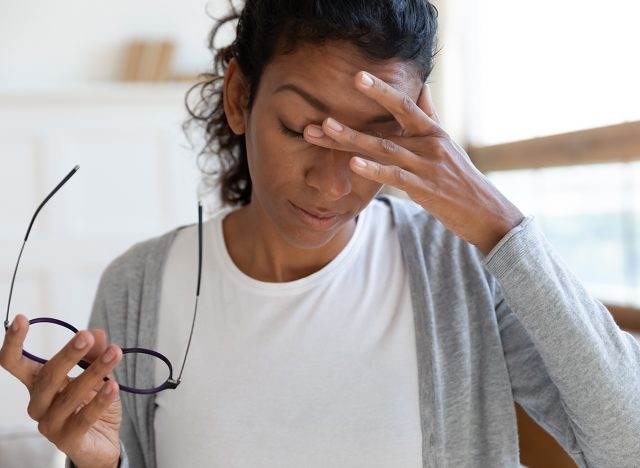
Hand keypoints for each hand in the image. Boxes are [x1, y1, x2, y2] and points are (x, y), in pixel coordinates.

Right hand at [0, 314, 121, 467]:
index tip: (22, 319)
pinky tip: (113, 386)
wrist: (103, 442)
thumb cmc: (92, 404)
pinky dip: (100, 401)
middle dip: (68, 355)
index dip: (14, 342)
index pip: (15, 363)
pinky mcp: (68, 440)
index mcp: (39, 384)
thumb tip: (97, 333)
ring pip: (69, 395)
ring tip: (115, 354)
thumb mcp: (97, 374)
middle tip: (86, 337)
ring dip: (94, 372)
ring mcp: (50, 424)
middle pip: (47, 377)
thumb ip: (94, 354)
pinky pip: (84, 418)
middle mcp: (39, 404)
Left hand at [303, 71, 523, 255]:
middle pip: (385, 130)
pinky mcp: (426, 189)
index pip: (404, 105)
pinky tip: (353, 164)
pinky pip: (396, 177)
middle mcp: (429, 144)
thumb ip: (431, 116)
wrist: (486, 212)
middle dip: (352, 123)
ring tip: (326, 131)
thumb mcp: (447, 143)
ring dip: (353, 141)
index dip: (381, 91)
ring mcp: (427, 166)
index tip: (357, 78)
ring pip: (385, 150)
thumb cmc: (461, 178)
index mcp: (432, 132)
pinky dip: (375, 170)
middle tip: (323, 114)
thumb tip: (423, 86)